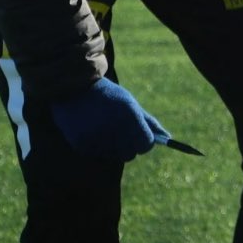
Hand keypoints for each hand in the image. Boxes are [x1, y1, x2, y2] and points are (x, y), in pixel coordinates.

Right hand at [50, 78, 166, 162]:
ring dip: (112, 146)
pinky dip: (97, 146)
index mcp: (129, 115)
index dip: (145, 142)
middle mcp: (113, 128)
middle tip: (121, 132)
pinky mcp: (81, 145)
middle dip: (129, 146)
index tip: (141, 137)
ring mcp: (96, 138)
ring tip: (104, 126)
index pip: (146, 144)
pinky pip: (97, 154)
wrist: (73, 86)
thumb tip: (168, 138)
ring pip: (113, 155)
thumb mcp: (130, 103)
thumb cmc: (108, 95)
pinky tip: (92, 129)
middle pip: (130, 154)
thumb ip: (149, 122)